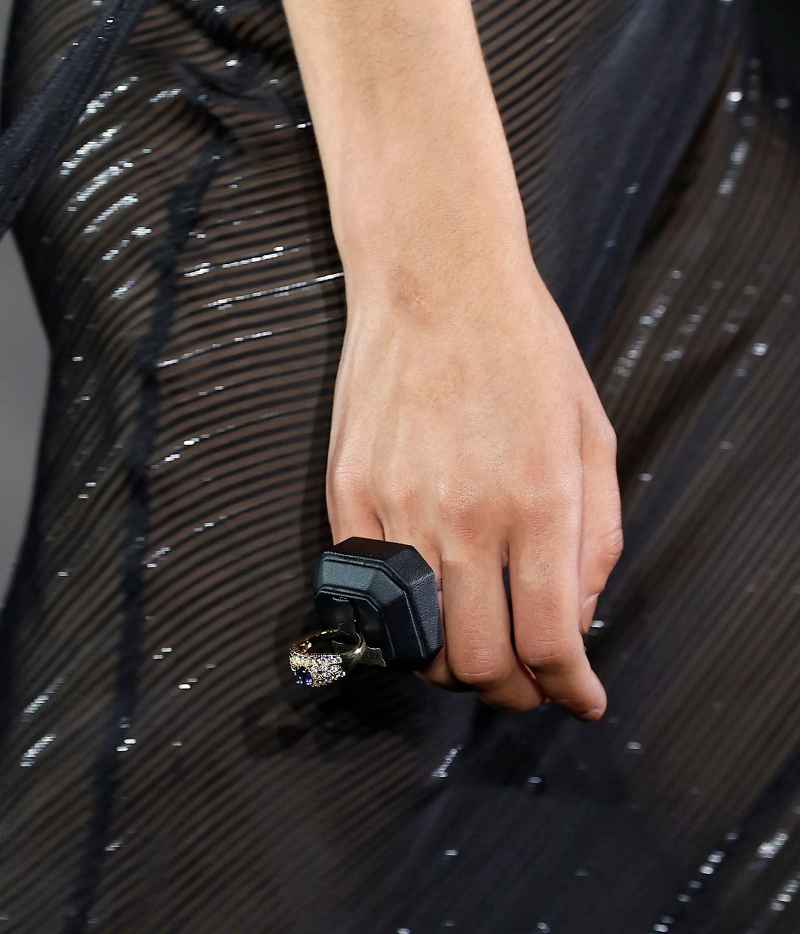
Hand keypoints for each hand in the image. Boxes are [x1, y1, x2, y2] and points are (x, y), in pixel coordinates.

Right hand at [325, 247, 622, 717]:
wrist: (435, 278)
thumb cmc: (524, 349)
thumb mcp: (592, 434)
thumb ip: (597, 537)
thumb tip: (575, 620)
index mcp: (538, 499)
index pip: (548, 641)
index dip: (566, 688)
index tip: (577, 697)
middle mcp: (465, 514)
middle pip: (478, 661)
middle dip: (512, 692)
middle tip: (527, 682)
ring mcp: (398, 505)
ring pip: (416, 642)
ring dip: (452, 665)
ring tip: (475, 644)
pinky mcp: (349, 491)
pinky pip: (365, 592)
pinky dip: (398, 617)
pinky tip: (424, 599)